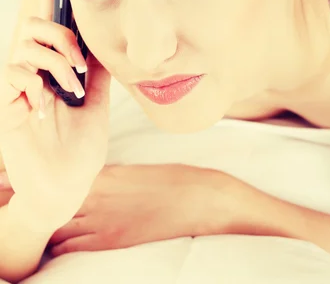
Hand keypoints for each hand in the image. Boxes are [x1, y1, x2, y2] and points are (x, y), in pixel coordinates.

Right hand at [0, 0, 110, 231]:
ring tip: (71, 88)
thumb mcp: (97, 94)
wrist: (68, 183)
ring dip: (58, 62)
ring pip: (27, 40)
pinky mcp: (6, 103)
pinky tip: (50, 104)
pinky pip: (16, 72)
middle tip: (81, 64)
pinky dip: (40, 84)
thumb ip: (99, 63)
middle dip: (63, 33)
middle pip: (34, 18)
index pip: (49, 13)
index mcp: (52, 60)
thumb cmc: (78, 140)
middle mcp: (30, 66)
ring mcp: (16, 83)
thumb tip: (110, 32)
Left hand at [46, 163, 232, 255]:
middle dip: (45, 209)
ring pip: (56, 227)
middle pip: (52, 203)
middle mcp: (96, 194)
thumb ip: (105, 178)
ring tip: (52, 233)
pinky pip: (70, 248)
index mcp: (102, 173)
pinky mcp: (108, 240)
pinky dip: (61, 248)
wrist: (195, 198)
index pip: (59, 180)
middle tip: (46, 214)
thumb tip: (89, 186)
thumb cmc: (169, 182)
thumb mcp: (131, 172)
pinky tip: (64, 247)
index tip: (47, 192)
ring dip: (50, 230)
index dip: (50, 187)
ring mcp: (100, 218)